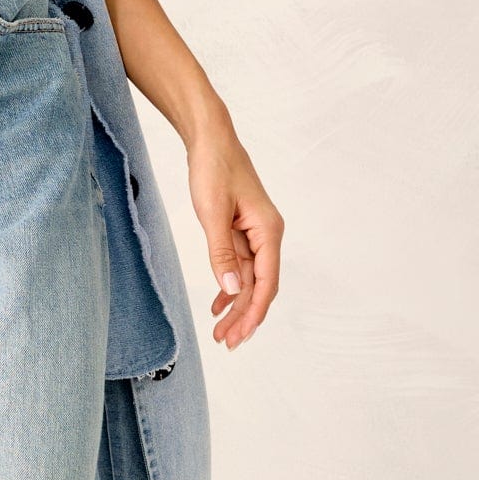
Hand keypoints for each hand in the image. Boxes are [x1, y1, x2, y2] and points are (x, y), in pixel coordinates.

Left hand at [186, 126, 283, 350]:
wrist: (210, 137)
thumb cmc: (214, 167)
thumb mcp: (213, 212)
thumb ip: (222, 253)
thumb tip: (233, 291)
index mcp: (268, 231)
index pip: (266, 283)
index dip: (254, 313)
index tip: (240, 336)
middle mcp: (267, 235)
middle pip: (259, 285)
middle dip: (243, 316)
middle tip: (225, 342)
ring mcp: (254, 232)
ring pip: (248, 278)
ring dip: (235, 303)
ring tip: (220, 330)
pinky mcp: (241, 228)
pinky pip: (239, 264)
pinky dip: (229, 283)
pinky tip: (218, 303)